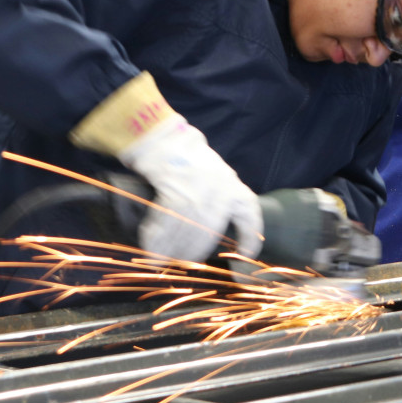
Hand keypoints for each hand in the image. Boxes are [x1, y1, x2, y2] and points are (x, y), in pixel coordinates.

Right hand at [119, 114, 262, 262]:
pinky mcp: (174, 187)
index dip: (249, 240)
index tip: (244, 258)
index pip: (250, 217)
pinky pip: (166, 222)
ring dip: (171, 249)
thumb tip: (207, 236)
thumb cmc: (190, 161)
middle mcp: (220, 188)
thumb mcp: (216, 176)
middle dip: (194, 252)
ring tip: (162, 262)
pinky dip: (157, 238)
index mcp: (233, 187)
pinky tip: (151, 249)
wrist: (166, 139)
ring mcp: (197, 188)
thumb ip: (219, 201)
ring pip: (187, 230)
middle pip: (210, 231)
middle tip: (183, 263)